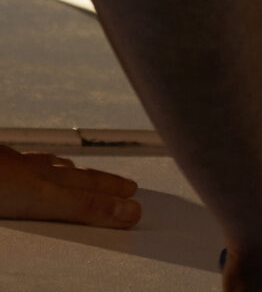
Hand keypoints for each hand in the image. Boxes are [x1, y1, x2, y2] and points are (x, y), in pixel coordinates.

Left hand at [0, 143, 140, 225]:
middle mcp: (34, 170)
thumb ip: (85, 206)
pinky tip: (28, 167)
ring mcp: (12, 167)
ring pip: (47, 169)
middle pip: (73, 176)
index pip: (87, 188)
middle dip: (99, 182)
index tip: (133, 198)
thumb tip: (131, 211)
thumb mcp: (44, 199)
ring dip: (69, 173)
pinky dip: (37, 167)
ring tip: (80, 172)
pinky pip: (23, 167)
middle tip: (124, 184)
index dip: (110, 194)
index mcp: (50, 180)